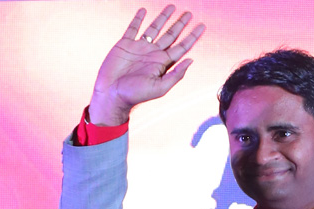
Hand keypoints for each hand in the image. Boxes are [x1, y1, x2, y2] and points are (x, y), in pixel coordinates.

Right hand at [88, 5, 205, 125]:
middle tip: (189, 13)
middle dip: (180, 24)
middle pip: (170, 35)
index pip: (181, 47)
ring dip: (163, 17)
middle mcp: (153, 53)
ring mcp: (139, 47)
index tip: (201, 26)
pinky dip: (138, 19)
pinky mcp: (125, 44)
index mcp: (163, 63)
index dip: (192, 36)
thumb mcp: (160, 87)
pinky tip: (144, 11)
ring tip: (172, 7)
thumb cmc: (135, 95)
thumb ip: (176, 74)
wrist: (112, 94)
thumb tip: (191, 60)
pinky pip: (133, 28)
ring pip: (154, 29)